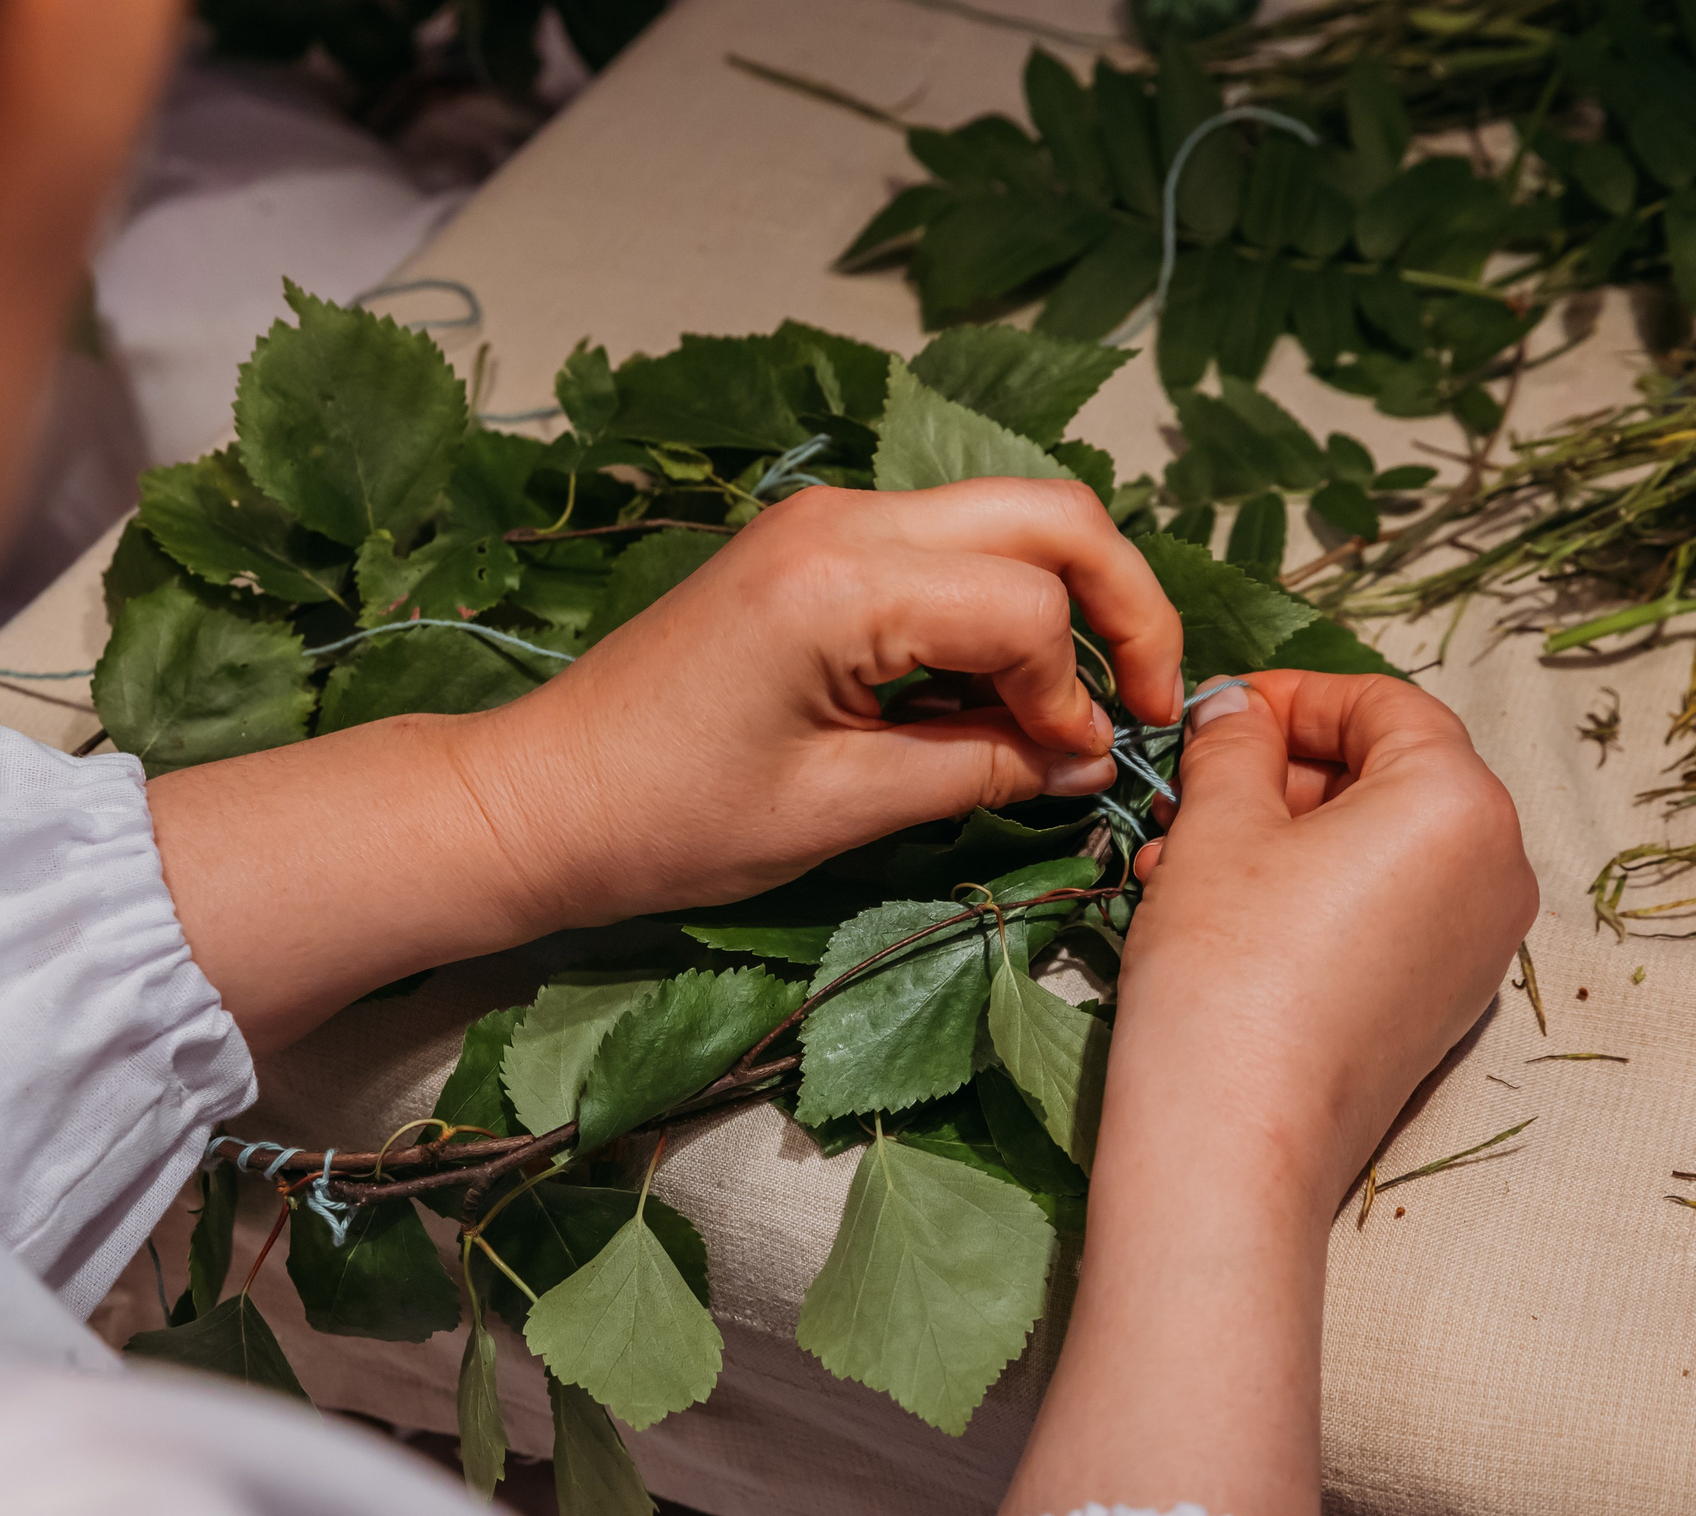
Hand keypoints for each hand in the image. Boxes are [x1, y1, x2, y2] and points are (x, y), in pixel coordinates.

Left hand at [152, 478, 1177, 1052]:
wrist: (542, 798)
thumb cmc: (669, 819)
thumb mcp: (841, 810)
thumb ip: (981, 769)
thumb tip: (1090, 758)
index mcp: (843, 578)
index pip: (1030, 607)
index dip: (1079, 693)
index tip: (1082, 769)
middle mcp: (845, 517)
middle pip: (1049, 515)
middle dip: (1124, 604)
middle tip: (1154, 702)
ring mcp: (827, 520)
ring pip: (1008, 518)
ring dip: (1067, 599)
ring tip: (1084, 704)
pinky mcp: (814, 544)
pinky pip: (949, 547)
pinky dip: (1003, 604)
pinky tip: (1006, 690)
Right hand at [998, 669, 1532, 1515]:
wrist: (1238, 1142)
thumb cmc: (1227, 964)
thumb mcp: (1217, 825)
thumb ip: (1235, 744)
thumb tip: (1238, 708)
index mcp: (1460, 802)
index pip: (1381, 706)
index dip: (1289, 697)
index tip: (1213, 713)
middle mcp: (1498, 869)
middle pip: (1386, 778)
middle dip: (1275, 777)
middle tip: (1182, 797)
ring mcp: (1479, 946)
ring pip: (1375, 851)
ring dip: (1277, 839)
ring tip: (1175, 864)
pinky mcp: (1444, 1007)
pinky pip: (1382, 915)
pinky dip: (1307, 897)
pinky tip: (1217, 917)